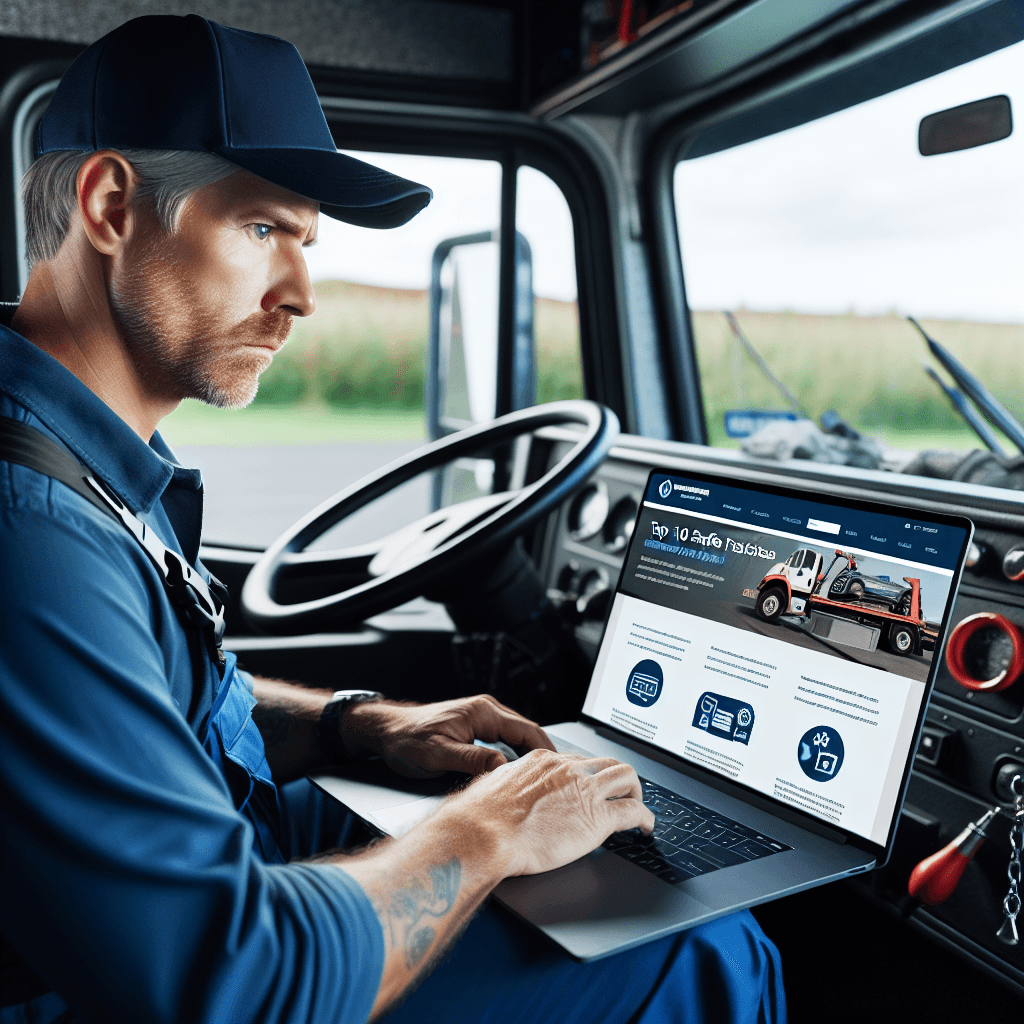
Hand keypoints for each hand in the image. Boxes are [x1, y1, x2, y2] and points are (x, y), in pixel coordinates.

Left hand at [341, 694, 554, 777]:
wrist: (386, 731)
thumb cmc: (407, 740)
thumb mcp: (439, 753)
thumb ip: (472, 759)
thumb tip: (502, 766)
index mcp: (483, 712)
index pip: (527, 730)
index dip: (547, 750)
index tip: (562, 769)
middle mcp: (486, 711)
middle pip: (527, 733)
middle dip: (545, 754)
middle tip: (561, 778)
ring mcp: (481, 720)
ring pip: (517, 738)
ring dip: (531, 756)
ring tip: (545, 779)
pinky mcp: (474, 730)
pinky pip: (504, 742)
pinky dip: (516, 756)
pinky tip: (519, 773)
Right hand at [449, 749, 654, 875]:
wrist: (483, 833)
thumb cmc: (478, 817)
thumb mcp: (492, 787)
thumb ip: (506, 786)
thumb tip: (500, 794)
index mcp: (542, 761)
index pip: (575, 761)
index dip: (585, 775)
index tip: (586, 786)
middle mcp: (567, 769)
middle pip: (605, 762)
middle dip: (616, 777)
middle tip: (620, 792)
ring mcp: (584, 791)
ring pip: (626, 777)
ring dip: (635, 791)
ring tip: (637, 805)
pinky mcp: (597, 818)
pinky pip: (633, 812)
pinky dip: (645, 818)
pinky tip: (646, 827)